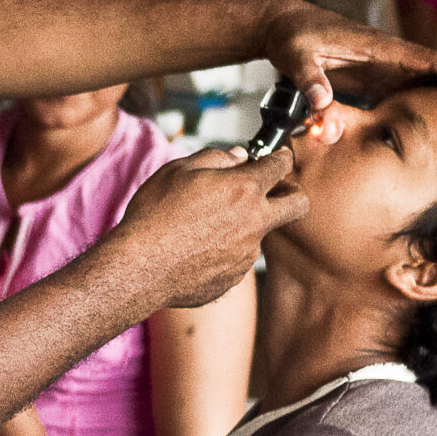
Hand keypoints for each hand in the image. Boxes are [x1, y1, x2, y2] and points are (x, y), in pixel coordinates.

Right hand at [110, 148, 305, 310]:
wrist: (138, 268)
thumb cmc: (154, 216)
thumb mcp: (179, 170)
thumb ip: (216, 158)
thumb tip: (237, 157)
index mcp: (245, 190)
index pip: (280, 165)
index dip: (280, 157)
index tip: (277, 158)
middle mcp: (254, 223)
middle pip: (298, 205)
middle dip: (293, 193)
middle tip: (275, 191)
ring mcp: (246, 254)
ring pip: (259, 234)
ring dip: (244, 226)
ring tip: (203, 226)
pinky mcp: (233, 279)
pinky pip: (236, 260)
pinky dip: (223, 252)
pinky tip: (195, 250)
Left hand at [260, 0, 436, 113]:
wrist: (284, 28)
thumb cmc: (291, 37)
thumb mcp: (296, 56)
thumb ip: (309, 79)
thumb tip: (321, 104)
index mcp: (381, 47)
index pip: (431, 61)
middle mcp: (392, 57)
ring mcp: (388, 69)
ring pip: (435, 84)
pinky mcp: (379, 80)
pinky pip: (415, 93)